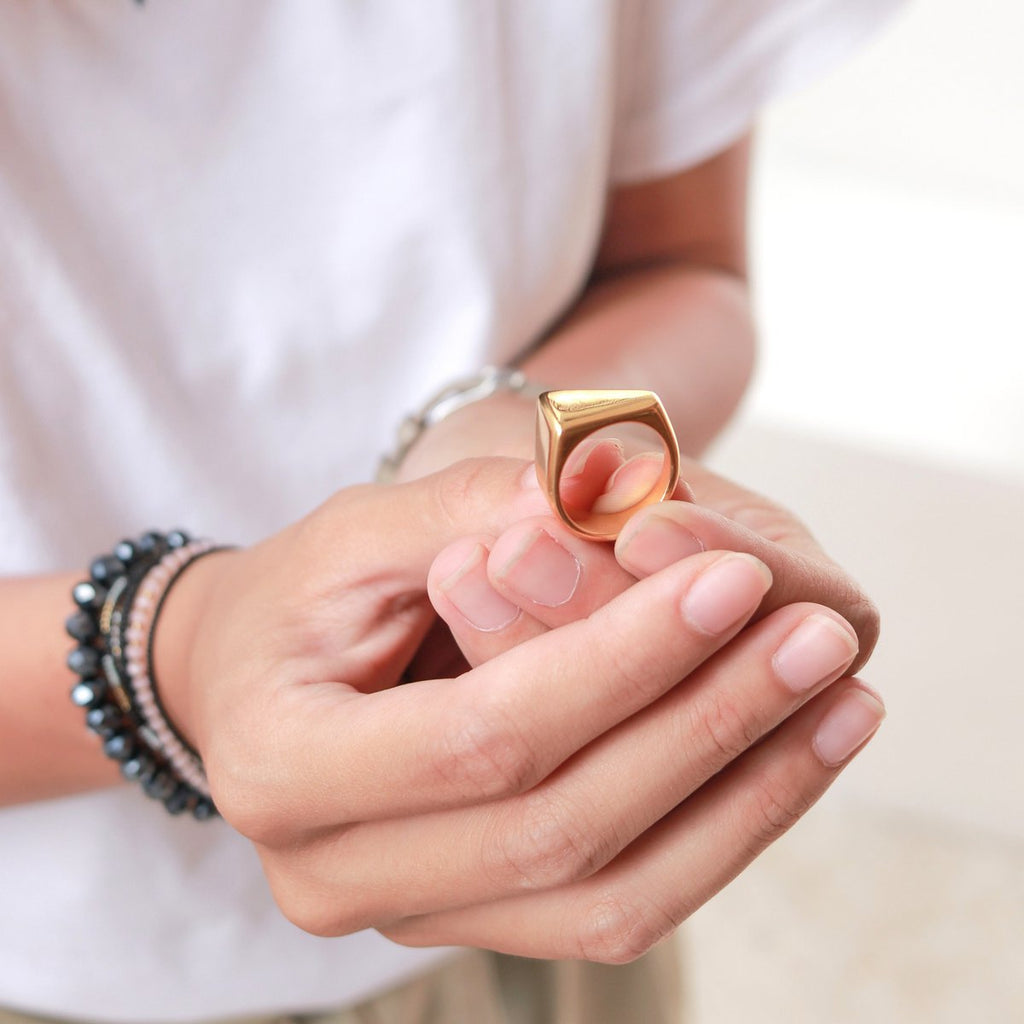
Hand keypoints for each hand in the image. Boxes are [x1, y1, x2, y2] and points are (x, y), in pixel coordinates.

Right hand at [153, 456, 881, 962]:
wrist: (254, 681)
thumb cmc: (300, 595)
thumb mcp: (361, 530)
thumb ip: (472, 512)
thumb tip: (609, 504)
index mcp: (283, 768)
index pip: (486, 735)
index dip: (621, 660)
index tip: (737, 579)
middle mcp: (336, 875)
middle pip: (560, 824)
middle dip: (706, 727)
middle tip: (820, 640)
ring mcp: (409, 917)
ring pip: (609, 894)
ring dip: (741, 800)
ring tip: (840, 706)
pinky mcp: (474, 919)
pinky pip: (614, 907)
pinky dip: (715, 837)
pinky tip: (789, 760)